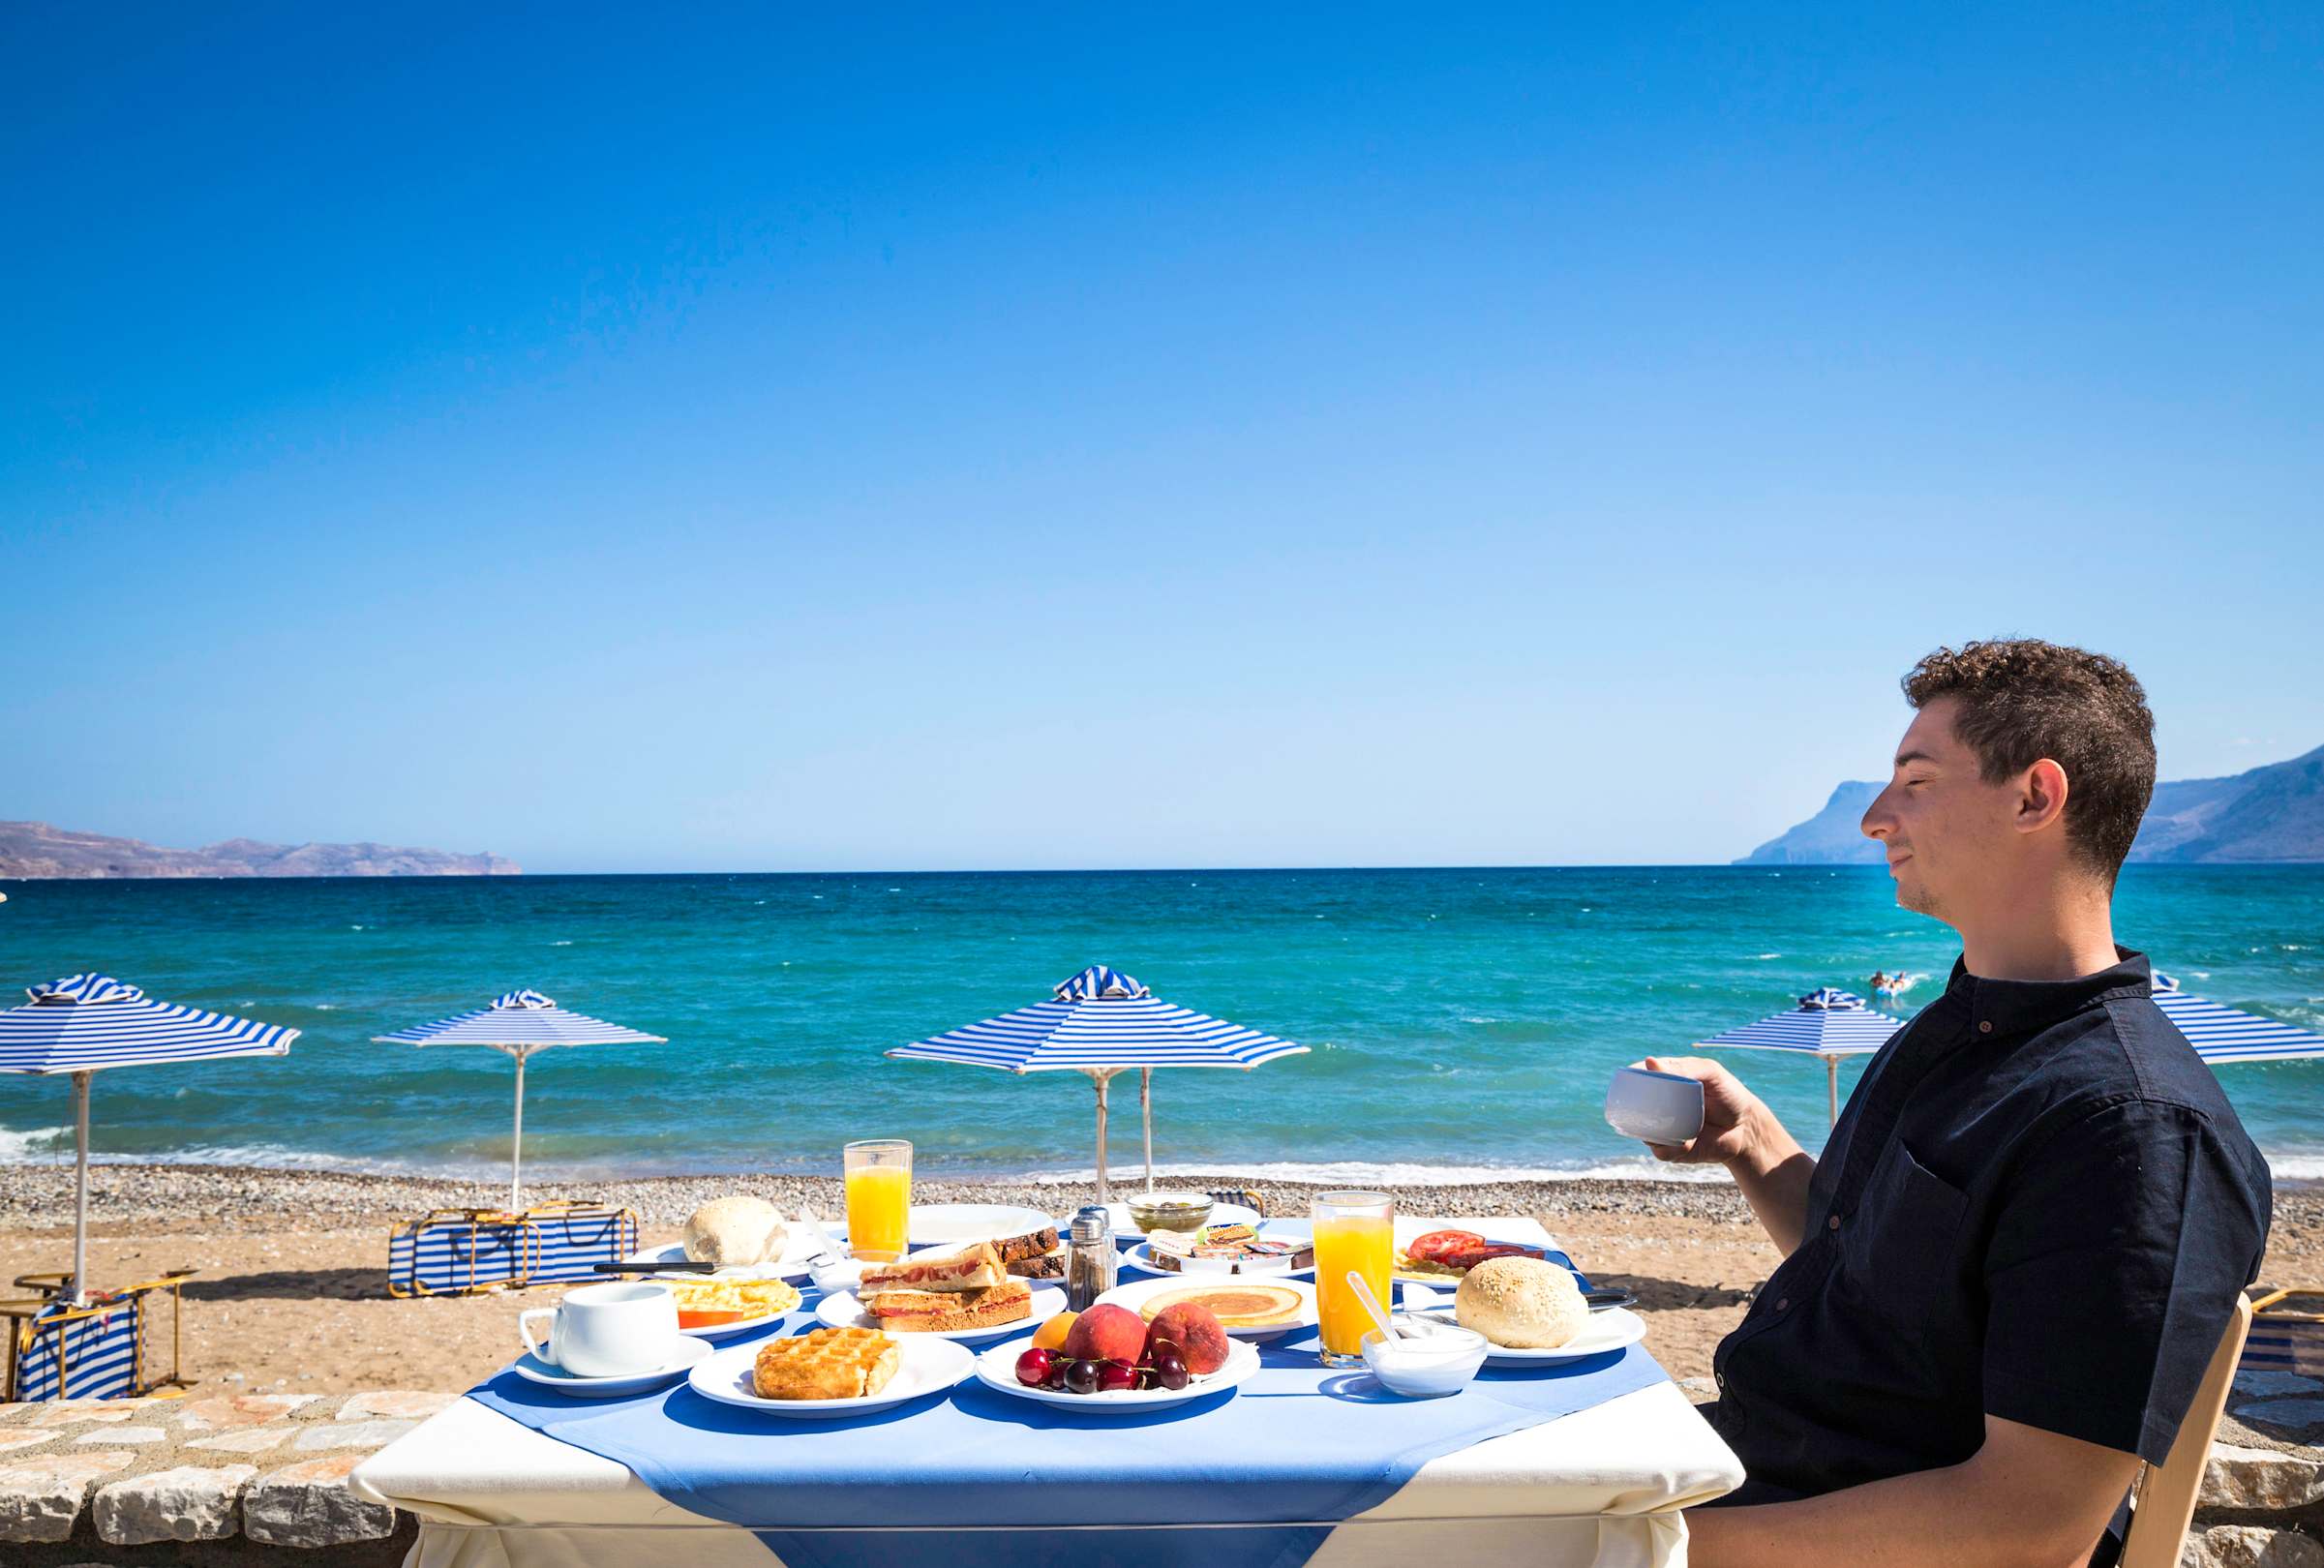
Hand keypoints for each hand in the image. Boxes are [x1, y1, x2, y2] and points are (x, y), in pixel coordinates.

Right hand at [1634, 1056, 1769, 1167]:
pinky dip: (1670, 1149)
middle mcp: (1661, 1105)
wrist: (1747, 1128)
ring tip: (1676, 1129)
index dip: (1629, 1080)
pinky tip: (1688, 1143)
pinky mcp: (1673, 1149)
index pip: (1639, 1078)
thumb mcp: (1711, 1073)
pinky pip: (1660, 1151)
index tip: (1628, 1081)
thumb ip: (1684, 1068)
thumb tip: (1649, 1062)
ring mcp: (1665, 1128)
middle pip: (1634, 1108)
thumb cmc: (1729, 1095)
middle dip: (1633, 1111)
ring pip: (1643, 1132)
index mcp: (1667, 1081)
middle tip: (1652, 1110)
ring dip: (1651, 1133)